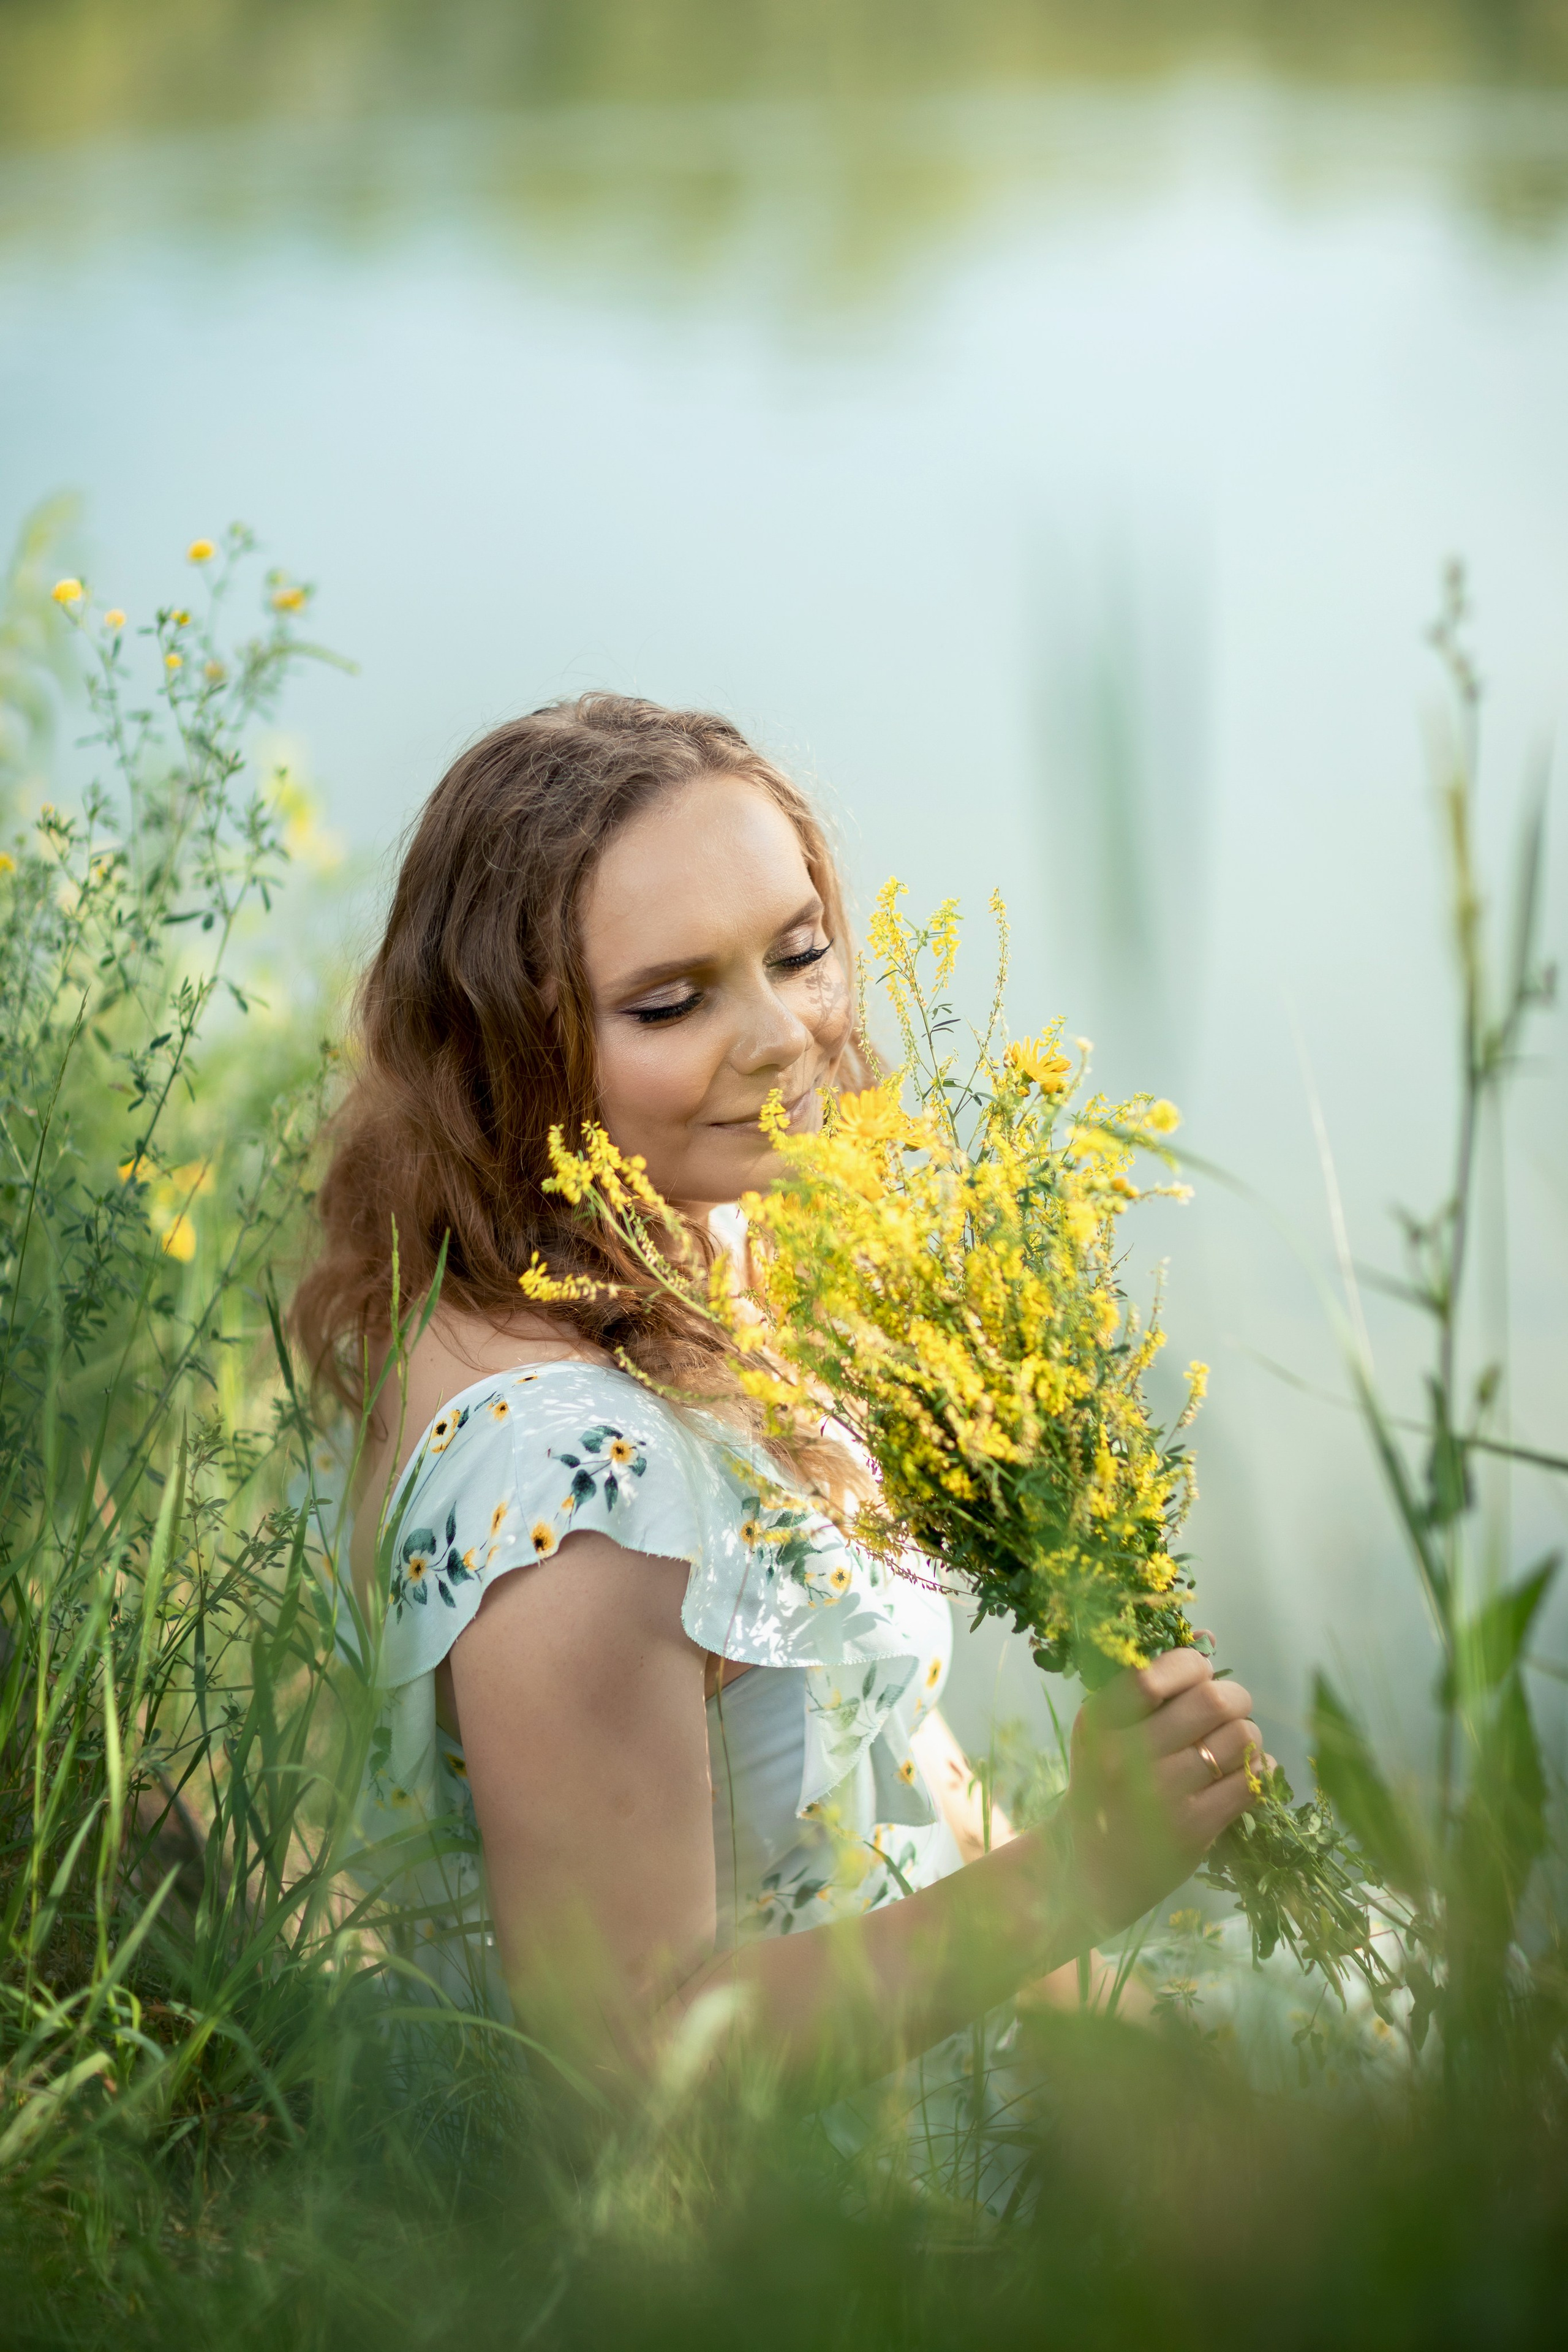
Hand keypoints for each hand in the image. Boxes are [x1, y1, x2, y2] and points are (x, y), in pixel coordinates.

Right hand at [1057, 1648, 1266, 1939]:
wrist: (1089, 1868)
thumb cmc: (1105, 1785)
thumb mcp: (1104, 1732)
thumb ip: (1147, 1688)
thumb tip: (1209, 1639)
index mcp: (1100, 1721)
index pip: (1155, 1673)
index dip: (1193, 1666)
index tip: (1200, 1677)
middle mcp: (1126, 1755)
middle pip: (1213, 1700)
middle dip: (1235, 1698)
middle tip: (1230, 1710)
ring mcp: (1161, 1794)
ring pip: (1241, 1737)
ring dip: (1248, 1737)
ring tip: (1232, 1748)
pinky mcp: (1192, 1829)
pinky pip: (1251, 1781)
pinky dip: (1260, 1770)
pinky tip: (1246, 1773)